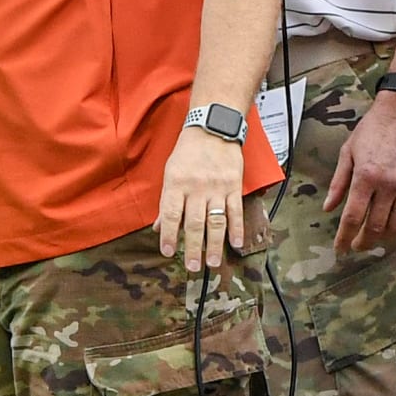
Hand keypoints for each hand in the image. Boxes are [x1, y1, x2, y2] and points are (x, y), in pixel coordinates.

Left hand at [155, 127, 244, 270]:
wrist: (213, 128)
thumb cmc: (188, 152)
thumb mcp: (170, 173)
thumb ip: (167, 202)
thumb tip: (158, 228)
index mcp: (176, 184)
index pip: (171, 214)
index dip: (169, 235)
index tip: (169, 253)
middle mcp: (196, 187)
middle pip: (194, 223)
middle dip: (193, 248)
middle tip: (192, 267)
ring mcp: (217, 187)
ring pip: (215, 221)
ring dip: (214, 244)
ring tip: (213, 262)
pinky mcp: (233, 185)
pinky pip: (235, 210)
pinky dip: (236, 227)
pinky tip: (236, 242)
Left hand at [324, 92, 395, 253]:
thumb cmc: (374, 127)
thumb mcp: (349, 150)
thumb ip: (339, 182)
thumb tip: (328, 208)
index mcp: (365, 175)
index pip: (353, 218)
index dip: (345, 238)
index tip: (341, 249)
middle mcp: (387, 183)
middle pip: (375, 226)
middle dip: (364, 241)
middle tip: (358, 245)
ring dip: (385, 235)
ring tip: (377, 235)